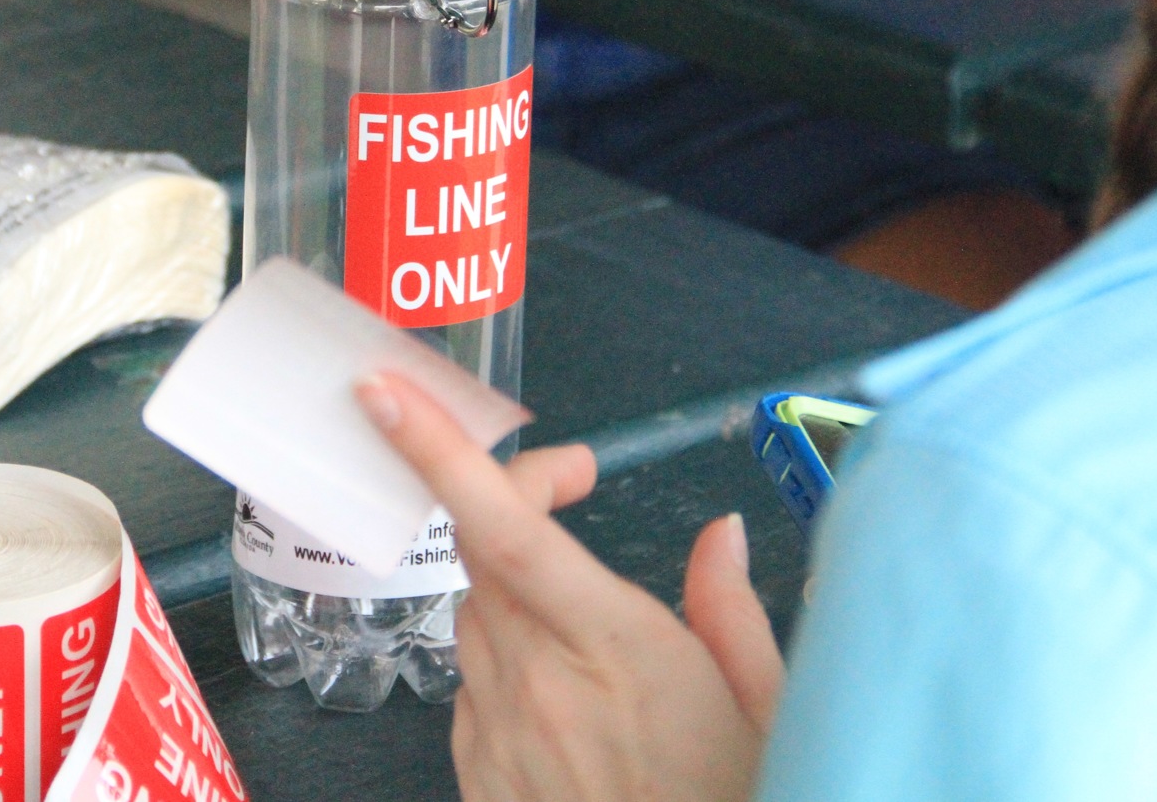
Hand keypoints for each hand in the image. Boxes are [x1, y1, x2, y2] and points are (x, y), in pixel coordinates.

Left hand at [358, 372, 784, 801]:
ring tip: (583, 611)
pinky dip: (506, 666)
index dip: (437, 455)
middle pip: (481, 560)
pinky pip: (472, 693)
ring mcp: (499, 740)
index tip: (385, 395)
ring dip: (511, 589)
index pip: (500, 530)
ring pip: (474, 623)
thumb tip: (719, 532)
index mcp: (612, 646)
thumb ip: (730, 610)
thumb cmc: (736, 798)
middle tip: (569, 486)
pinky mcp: (481, 782)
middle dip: (510, 508)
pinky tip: (567, 695)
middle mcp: (536, 685)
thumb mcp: (771, 709)